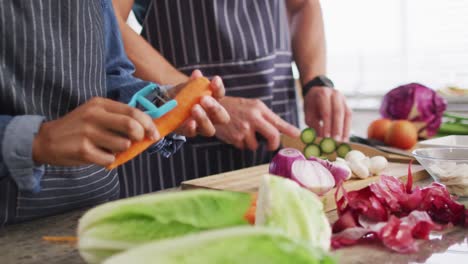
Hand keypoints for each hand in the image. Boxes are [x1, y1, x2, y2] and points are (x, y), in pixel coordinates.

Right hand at [32, 97, 159, 166]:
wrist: (46, 140)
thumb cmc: (78, 129)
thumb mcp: (96, 115)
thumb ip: (119, 119)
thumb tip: (148, 129)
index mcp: (100, 104)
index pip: (133, 112)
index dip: (149, 124)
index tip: (155, 134)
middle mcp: (94, 115)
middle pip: (132, 126)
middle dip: (140, 137)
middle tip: (136, 142)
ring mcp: (88, 133)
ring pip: (123, 145)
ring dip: (122, 150)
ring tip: (109, 148)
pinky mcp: (83, 150)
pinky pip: (110, 159)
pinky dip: (109, 160)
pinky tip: (99, 156)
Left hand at [173, 70, 229, 136]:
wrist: (165, 104)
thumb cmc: (181, 95)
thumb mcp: (186, 87)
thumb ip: (192, 82)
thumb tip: (197, 74)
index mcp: (213, 101)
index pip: (220, 95)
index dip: (219, 88)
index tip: (215, 79)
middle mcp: (211, 116)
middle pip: (222, 118)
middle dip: (215, 108)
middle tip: (204, 99)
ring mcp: (201, 126)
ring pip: (210, 129)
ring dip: (203, 119)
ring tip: (195, 108)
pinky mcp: (189, 132)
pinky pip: (193, 133)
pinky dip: (191, 128)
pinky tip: (189, 122)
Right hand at [214, 97, 300, 150]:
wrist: (211, 107)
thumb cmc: (235, 108)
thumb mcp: (252, 106)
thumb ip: (267, 117)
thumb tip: (283, 129)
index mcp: (259, 108)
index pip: (278, 121)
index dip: (289, 130)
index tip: (297, 135)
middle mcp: (254, 117)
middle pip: (273, 136)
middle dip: (273, 144)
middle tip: (270, 146)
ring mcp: (244, 128)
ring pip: (255, 145)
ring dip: (251, 143)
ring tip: (242, 132)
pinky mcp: (236, 137)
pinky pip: (243, 147)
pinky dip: (240, 143)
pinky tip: (234, 133)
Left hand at [304, 87, 351, 140]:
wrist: (318, 92)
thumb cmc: (312, 105)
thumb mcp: (309, 114)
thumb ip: (314, 125)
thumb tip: (321, 139)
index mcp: (323, 94)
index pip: (326, 111)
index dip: (327, 125)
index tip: (327, 138)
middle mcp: (335, 94)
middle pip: (338, 112)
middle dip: (338, 128)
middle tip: (336, 142)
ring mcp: (343, 99)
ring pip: (347, 115)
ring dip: (345, 130)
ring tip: (342, 143)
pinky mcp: (347, 105)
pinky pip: (349, 117)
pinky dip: (347, 129)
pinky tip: (345, 138)